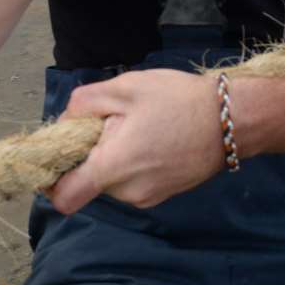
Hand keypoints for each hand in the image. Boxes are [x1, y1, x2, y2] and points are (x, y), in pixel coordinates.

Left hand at [46, 69, 225, 213]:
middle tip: (115, 122)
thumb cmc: (178, 100)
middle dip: (92, 154)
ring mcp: (147, 197)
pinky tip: (156, 138)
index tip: (62, 153)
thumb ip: (83, 103)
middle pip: (88, 182)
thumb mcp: (125, 87)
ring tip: (142, 127)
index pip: (62, 197)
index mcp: (111, 168)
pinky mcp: (164, 194)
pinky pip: (133, 182)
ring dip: (115, 158)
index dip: (52, 178)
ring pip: (112, 181)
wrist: (232, 119)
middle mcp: (126, 192)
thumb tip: (67, 122)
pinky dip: (135, 164)